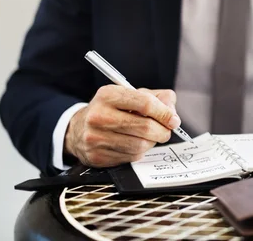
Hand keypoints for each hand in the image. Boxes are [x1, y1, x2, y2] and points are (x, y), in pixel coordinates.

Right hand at [64, 86, 181, 166]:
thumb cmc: (113, 109)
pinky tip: (134, 144)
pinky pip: (131, 157)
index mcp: (108, 95)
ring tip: (149, 137)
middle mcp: (99, 115)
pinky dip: (139, 152)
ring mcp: (95, 137)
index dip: (164, 113)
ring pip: (140, 145)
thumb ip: (158, 98)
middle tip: (166, 131)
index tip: (173, 120)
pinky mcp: (97, 156)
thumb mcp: (132, 95)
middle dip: (162, 131)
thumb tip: (172, 114)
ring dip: (151, 142)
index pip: (145, 103)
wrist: (79, 129)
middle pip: (145, 127)